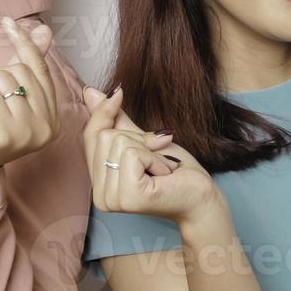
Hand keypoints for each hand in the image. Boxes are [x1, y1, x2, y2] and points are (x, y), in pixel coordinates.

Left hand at [0, 18, 64, 182]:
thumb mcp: (4, 94)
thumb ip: (26, 65)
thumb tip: (44, 30)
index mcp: (51, 119)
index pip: (40, 70)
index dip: (24, 44)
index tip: (8, 21)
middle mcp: (46, 128)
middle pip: (19, 70)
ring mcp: (27, 133)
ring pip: (2, 79)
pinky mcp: (3, 135)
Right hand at [81, 85, 220, 226]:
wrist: (200, 196)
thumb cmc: (175, 170)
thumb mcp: (142, 140)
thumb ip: (115, 120)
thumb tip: (90, 92)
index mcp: (99, 183)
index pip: (90, 136)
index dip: (104, 112)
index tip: (118, 92)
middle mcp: (100, 195)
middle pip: (106, 136)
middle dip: (137, 138)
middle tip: (156, 157)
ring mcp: (112, 199)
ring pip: (120, 143)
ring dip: (149, 150)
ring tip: (161, 167)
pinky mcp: (129, 196)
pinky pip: (133, 154)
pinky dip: (154, 157)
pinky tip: (163, 173)